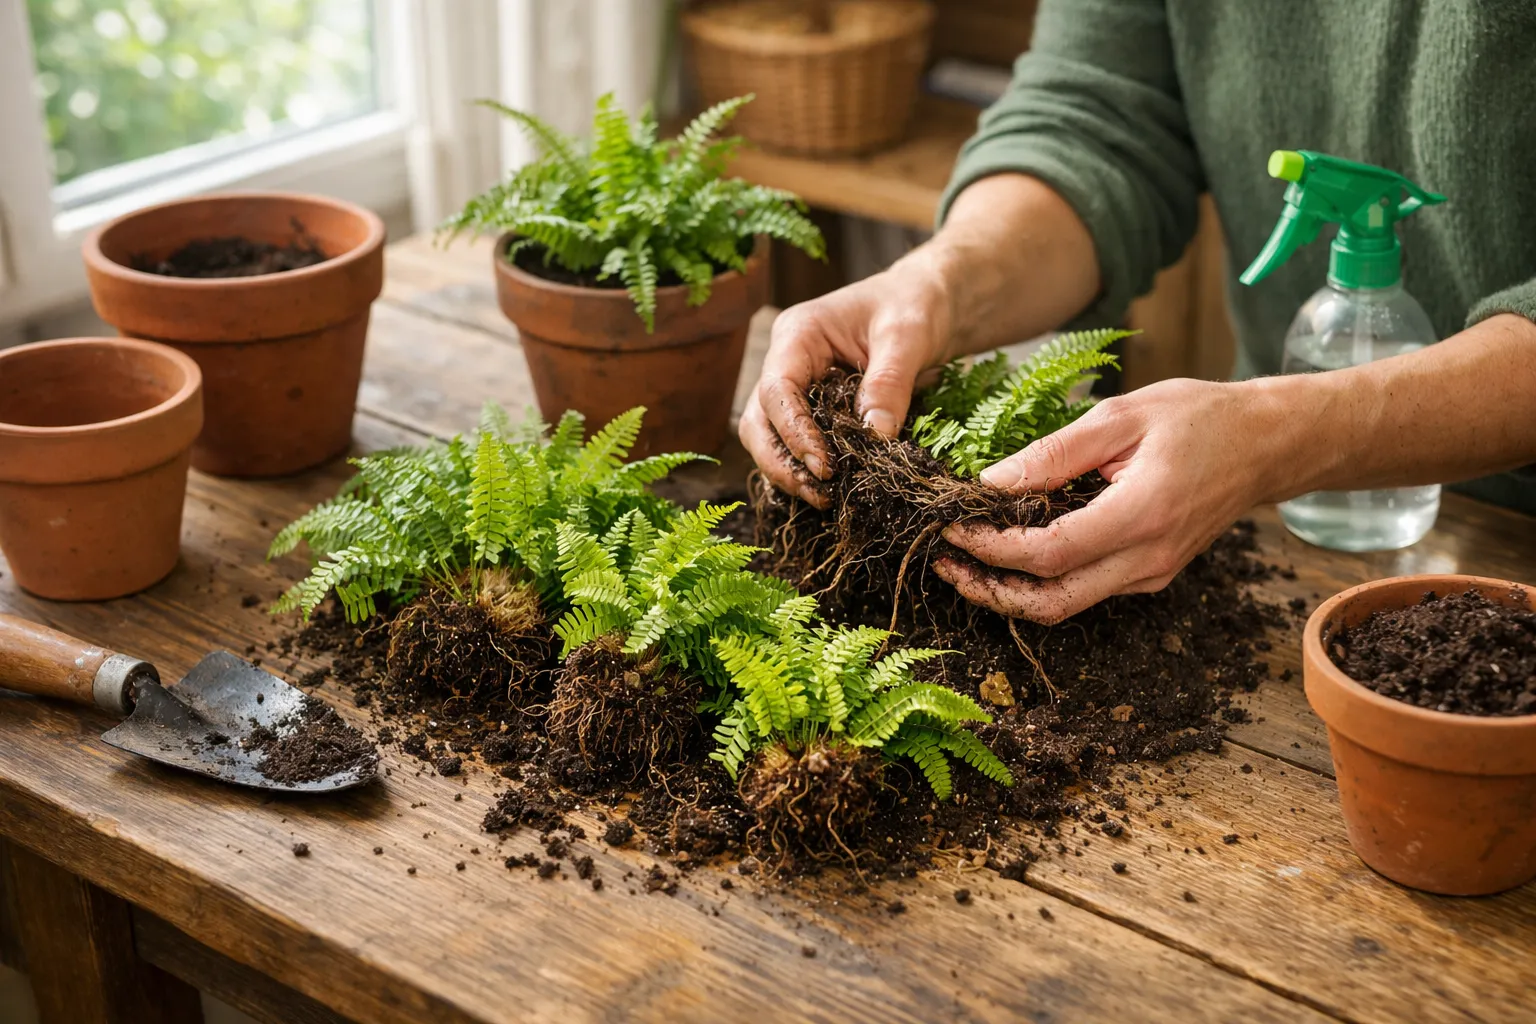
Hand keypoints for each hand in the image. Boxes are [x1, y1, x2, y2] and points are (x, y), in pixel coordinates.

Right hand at [739, 256, 952, 506]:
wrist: (928, 302)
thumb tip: (875, 437)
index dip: (794, 433)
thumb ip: (890, 383)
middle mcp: (786, 361)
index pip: (777, 390)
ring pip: (768, 437)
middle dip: (781, 462)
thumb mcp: (909, 337)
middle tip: (820, 493)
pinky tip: (832, 489)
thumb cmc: (915, 305)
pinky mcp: (812, 407)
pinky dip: (807, 468)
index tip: (825, 467)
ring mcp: (796, 386)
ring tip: (827, 497)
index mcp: (799, 334)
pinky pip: (795, 443)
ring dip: (790, 471)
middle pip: (758, 421)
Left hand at [935, 378, 1282, 622]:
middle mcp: (1148, 559)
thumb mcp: (1120, 416)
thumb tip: (990, 482)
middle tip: (942, 561)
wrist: (1268, 444)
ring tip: (963, 560)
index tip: (951, 525)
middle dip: (988, 588)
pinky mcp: (1150, 576)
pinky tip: (1010, 550)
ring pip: (1065, 604)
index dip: (991, 547)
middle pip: (1051, 601)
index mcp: (1141, 514)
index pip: (1048, 552)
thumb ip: (1053, 453)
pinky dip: (1040, 580)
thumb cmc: (1199, 417)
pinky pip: (1085, 590)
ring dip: (1009, 590)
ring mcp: (1151, 575)